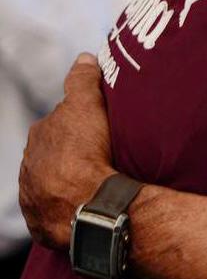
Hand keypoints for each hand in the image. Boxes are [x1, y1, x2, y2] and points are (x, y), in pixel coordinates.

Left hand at [19, 53, 113, 249]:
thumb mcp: (87, 106)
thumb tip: (84, 57)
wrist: (87, 206)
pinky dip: (70, 203)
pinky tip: (88, 202)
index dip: (83, 121)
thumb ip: (82, 80)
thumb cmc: (87, 154)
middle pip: (56, 151)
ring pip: (54, 179)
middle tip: (104, 153)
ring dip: (72, 178)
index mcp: (40, 135)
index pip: (61, 121)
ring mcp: (34, 194)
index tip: (102, 125)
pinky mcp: (42, 221)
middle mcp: (30, 164)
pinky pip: (57, 208)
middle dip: (74, 150)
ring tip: (100, 180)